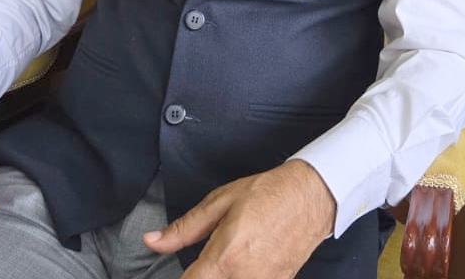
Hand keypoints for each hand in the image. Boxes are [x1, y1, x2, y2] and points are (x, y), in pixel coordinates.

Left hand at [143, 159, 336, 277]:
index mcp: (224, 257)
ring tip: (227, 260)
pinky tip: (242, 265)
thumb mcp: (220, 202)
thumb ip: (183, 229)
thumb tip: (152, 241)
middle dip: (201, 277)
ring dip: (222, 277)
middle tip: (206, 262)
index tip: (182, 273)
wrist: (312, 195)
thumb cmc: (269, 194)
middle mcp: (244, 277)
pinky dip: (241, 277)